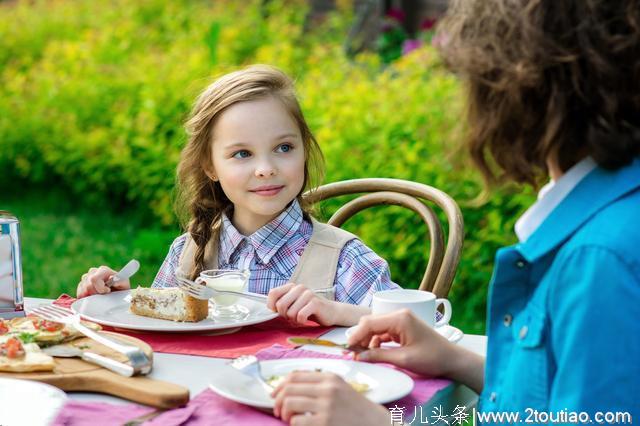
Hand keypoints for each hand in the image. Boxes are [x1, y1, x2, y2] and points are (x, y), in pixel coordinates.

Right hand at [76, 265, 130, 297]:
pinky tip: (93, 297)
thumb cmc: (121, 288)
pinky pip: (79, 293)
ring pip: (83, 290)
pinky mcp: (81, 285)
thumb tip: (113, 279)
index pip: (94, 279)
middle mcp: (93, 271)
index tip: (108, 291)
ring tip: (100, 296)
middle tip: (105, 295)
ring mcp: (86, 278)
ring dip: (92, 296)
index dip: (100, 288)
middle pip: (88, 286)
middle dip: (96, 293)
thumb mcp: (124, 285)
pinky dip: (86, 297)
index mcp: (103, 270)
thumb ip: (120, 281)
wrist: (117, 293)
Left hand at [267, 283, 337, 325]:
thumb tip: (268, 310)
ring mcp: (308, 294)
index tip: (278, 312)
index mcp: (292, 286)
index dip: (272, 305)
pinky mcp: (315, 303)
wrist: (331, 312)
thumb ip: (282, 303)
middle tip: (292, 317)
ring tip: (301, 318)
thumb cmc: (309, 310)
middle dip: (284, 315)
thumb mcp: (294, 304)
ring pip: (290, 313)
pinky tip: (306, 320)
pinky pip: (300, 316)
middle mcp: (299, 287)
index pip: (273, 293)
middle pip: (280, 305)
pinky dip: (301, 321)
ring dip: (294, 320)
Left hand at [272, 371, 389, 425]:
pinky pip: (297, 421)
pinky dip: (294, 425)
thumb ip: (319, 384)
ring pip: (290, 403)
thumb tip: (290, 387)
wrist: (377, 424)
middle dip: (278, 401)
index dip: (280, 385)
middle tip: (278, 411)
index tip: (275, 394)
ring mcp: (326, 405)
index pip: (295, 375)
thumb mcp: (340, 388)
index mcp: (330, 377)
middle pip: (289, 388)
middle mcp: (327, 388)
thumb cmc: (356, 409)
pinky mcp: (324, 422)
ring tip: (288, 419)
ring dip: (284, 413)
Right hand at [349, 309, 457, 377]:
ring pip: (375, 327)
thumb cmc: (432, 358)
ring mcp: (401, 320)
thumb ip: (378, 356)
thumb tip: (358, 356)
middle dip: (360, 337)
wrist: (452, 360)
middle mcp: (399, 314)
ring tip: (363, 355)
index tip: (347, 349)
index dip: (355, 335)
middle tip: (353, 354)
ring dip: (367, 340)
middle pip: (370, 322)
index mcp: (400, 318)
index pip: (369, 323)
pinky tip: (374, 351)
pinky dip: (376, 341)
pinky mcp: (403, 327)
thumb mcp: (403, 360)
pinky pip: (383, 331)